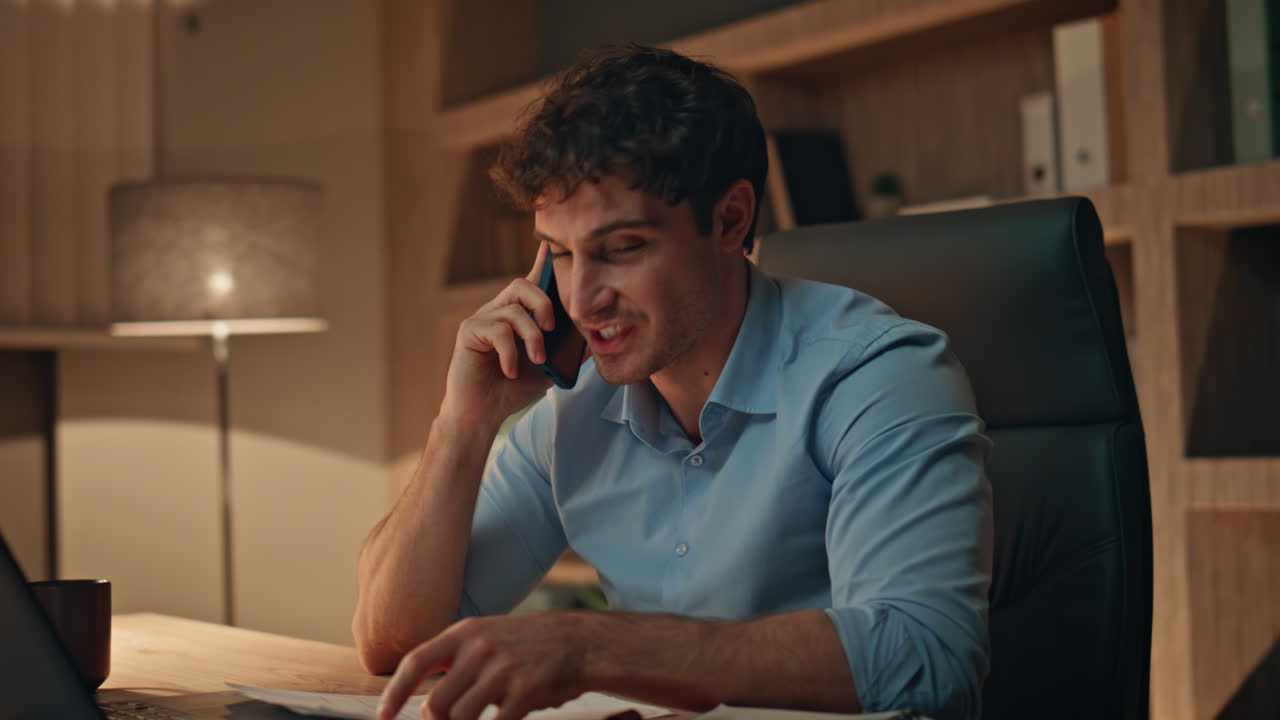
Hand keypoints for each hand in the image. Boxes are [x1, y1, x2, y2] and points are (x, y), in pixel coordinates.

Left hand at [377, 612, 594, 719]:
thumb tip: (423, 706)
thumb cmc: (528, 645)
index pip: (415, 661)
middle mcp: (480, 648)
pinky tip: (507, 719)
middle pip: (435, 704)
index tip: (383, 716)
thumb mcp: (488, 638)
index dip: (394, 692)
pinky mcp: (524, 692)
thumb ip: (456, 663)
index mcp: (466, 632)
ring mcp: (503, 670)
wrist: (581, 642)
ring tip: (486, 713)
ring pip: (459, 718)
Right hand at [439, 242, 558, 428]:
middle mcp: (499, 310)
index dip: (543, 262)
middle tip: (553, 329)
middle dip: (545, 304)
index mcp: (518, 314)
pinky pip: (498, 331)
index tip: (553, 245)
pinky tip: (510, 371)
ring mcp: (482, 319)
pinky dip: (511, 353)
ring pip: (514, 311)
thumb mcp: (550, 368)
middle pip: (523, 285)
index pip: (532, 281)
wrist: (483, 413)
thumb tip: (595, 337)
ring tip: (538, 360)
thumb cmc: (514, 388)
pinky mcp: (468, 332)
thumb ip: (567, 350)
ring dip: (533, 337)